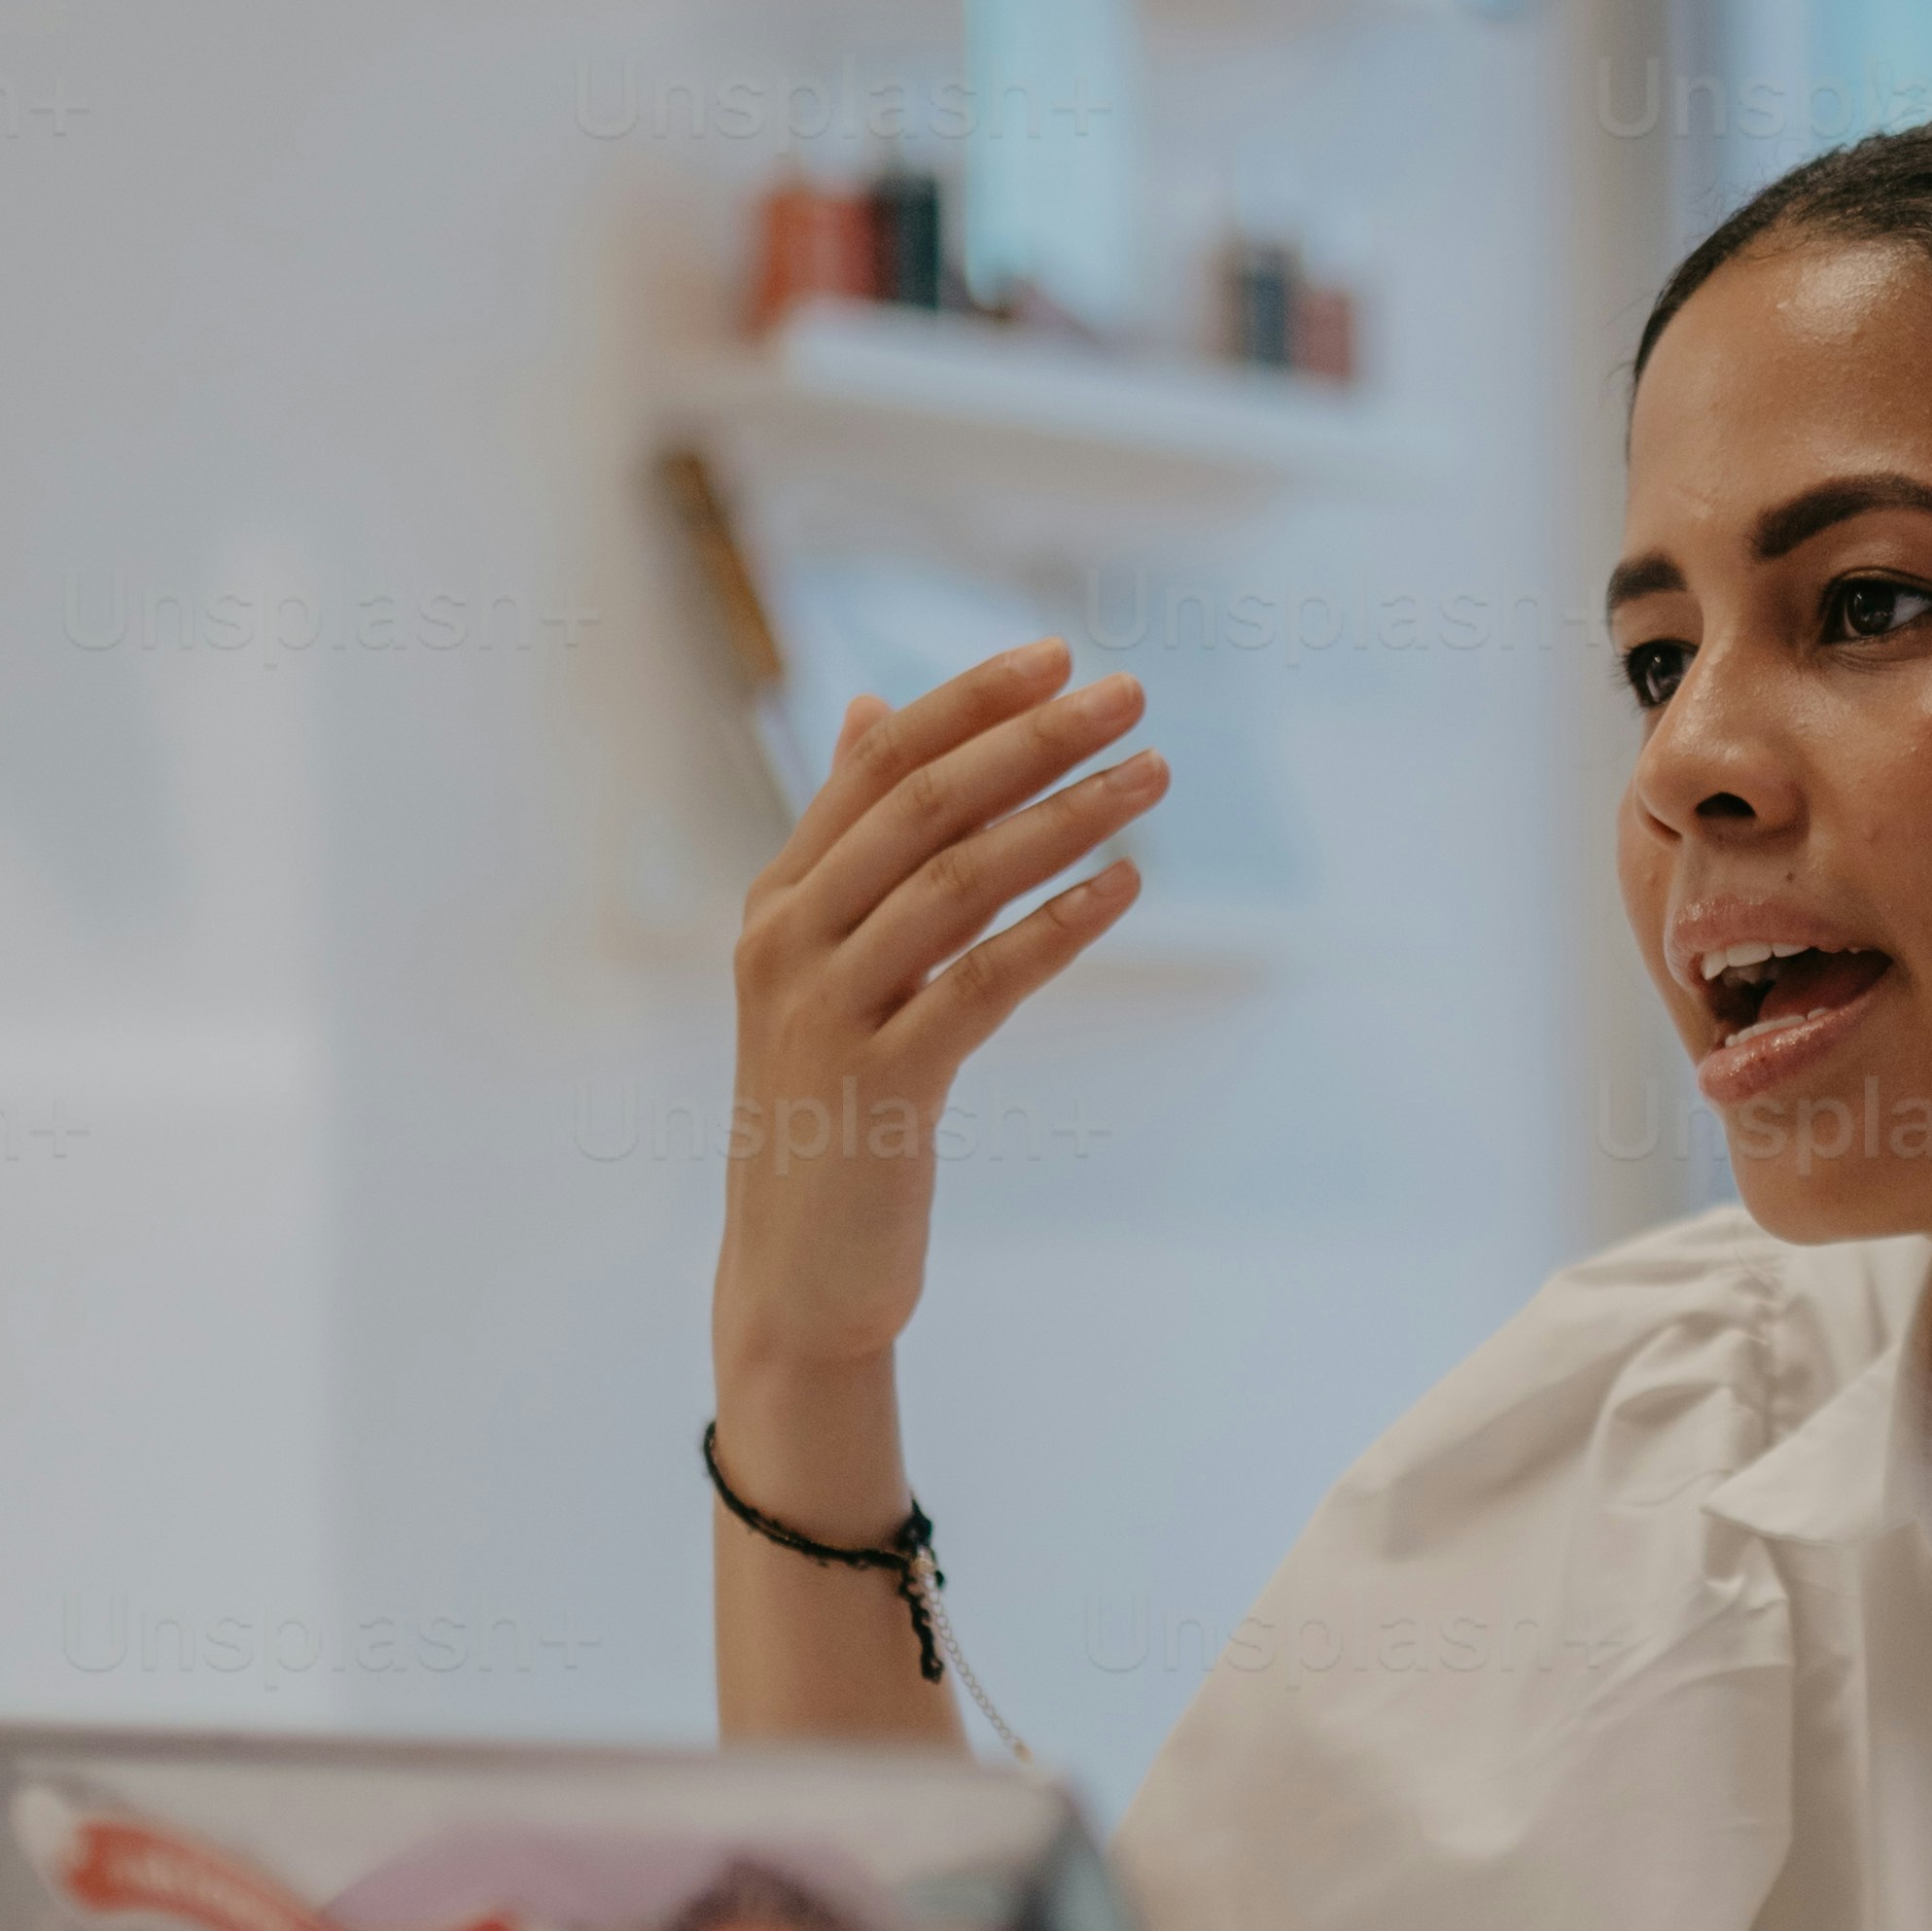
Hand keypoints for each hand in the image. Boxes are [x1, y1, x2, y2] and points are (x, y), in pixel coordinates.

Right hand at [709, 639, 1167, 1398]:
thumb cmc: (830, 1112)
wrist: (796, 1272)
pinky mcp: (879, 1084)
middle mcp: (788, 939)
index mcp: (779, 899)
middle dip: (1032, 740)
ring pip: (957, 882)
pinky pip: (981, 983)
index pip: (879, 764)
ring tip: (1152, 778)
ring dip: (1064, 819)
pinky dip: (1058, 927)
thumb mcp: (824, 965)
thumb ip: (848, 841)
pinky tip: (1125, 886)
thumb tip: (870, 708)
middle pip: (922, 805)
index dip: (970, 703)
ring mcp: (826, 1010)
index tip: (1059, 658)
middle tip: (1131, 696)